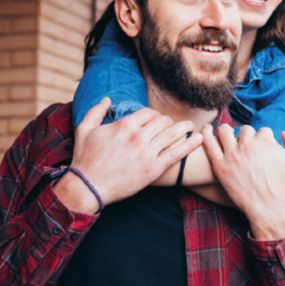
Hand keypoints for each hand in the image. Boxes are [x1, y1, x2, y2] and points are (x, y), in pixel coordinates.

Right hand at [56, 98, 202, 213]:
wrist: (88, 186)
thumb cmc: (85, 159)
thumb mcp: (85, 130)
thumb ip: (95, 111)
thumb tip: (106, 99)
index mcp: (125, 125)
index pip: (149, 113)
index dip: (155, 115)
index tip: (156, 121)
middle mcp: (138, 137)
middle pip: (164, 121)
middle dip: (169, 122)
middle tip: (173, 126)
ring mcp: (147, 153)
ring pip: (173, 134)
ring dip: (185, 128)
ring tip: (191, 127)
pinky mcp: (154, 169)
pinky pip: (177, 153)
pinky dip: (190, 144)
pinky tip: (200, 139)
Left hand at [201, 124, 284, 240]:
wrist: (271, 210)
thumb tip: (283, 133)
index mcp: (266, 141)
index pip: (262, 131)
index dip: (264, 140)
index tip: (263, 149)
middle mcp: (248, 145)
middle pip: (245, 130)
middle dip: (248, 137)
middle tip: (247, 147)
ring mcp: (232, 155)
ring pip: (225, 131)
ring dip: (227, 132)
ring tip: (228, 137)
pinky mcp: (220, 166)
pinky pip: (209, 144)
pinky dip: (206, 134)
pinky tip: (205, 130)